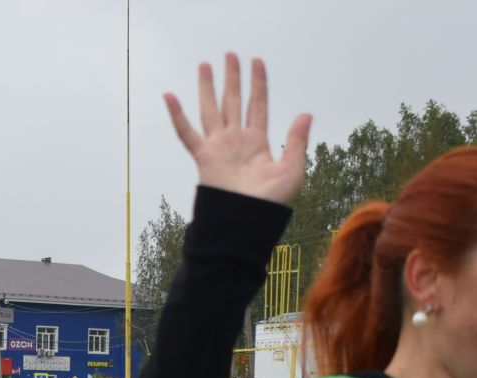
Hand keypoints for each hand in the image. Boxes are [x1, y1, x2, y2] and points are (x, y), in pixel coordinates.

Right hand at [163, 53, 310, 205]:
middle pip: (233, 101)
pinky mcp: (203, 157)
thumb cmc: (269, 204)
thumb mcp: (292, 169)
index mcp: (257, 142)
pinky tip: (170, 96)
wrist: (245, 223)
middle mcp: (236, 141)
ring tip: (205, 65)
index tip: (257, 62)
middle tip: (230, 55)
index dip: (258, 83)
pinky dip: (177, 115)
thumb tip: (306, 114)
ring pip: (211, 109)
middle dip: (232, 78)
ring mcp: (218, 147)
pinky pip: (186, 132)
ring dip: (208, 87)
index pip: (257, 104)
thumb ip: (297, 141)